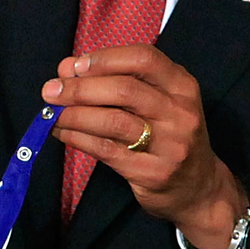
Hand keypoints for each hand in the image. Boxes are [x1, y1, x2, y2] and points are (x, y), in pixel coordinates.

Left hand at [42, 44, 248, 248]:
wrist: (198, 189)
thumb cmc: (170, 138)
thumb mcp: (160, 104)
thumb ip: (118, 82)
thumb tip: (67, 68)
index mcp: (182, 86)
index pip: (143, 59)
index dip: (105, 59)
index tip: (75, 65)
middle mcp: (180, 112)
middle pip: (123, 90)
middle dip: (80, 88)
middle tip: (51, 91)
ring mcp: (170, 144)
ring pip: (113, 120)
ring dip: (75, 114)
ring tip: (52, 113)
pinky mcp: (152, 172)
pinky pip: (107, 150)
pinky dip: (79, 138)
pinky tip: (62, 133)